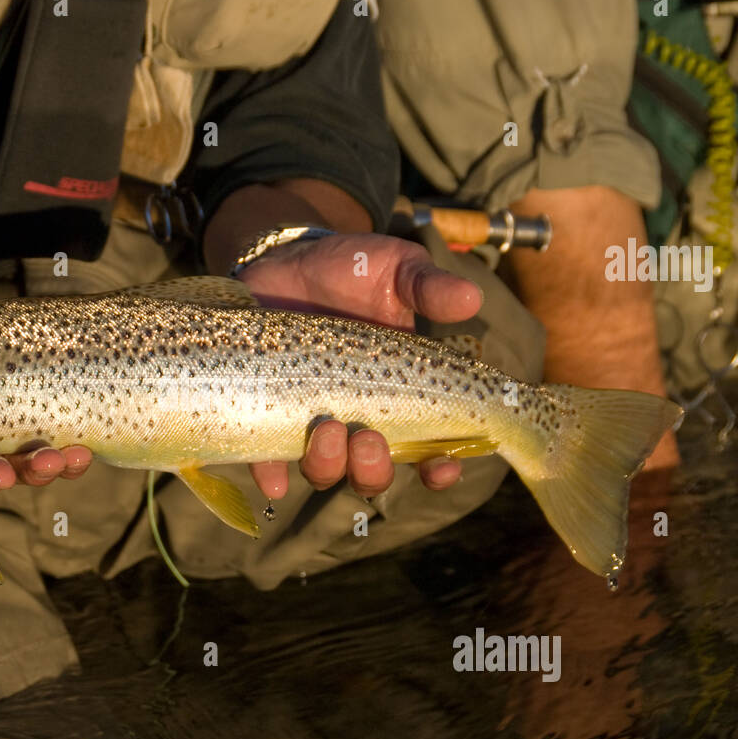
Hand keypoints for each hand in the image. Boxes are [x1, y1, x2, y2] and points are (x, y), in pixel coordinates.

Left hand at [238, 232, 481, 499]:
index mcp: (401, 395)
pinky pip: (267, 458)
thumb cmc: (353, 270)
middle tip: (368, 437)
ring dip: (331, 465)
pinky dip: (271, 473)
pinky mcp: (267, 412)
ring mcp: (313, 421)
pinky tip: (276, 480)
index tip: (442, 464)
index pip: (428, 449)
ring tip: (329, 429)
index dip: (440, 468)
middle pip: (372, 473)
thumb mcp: (396, 270)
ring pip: (325, 471)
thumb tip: (470, 299)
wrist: (287, 258)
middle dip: (375, 469)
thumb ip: (428, 287)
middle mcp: (359, 419)